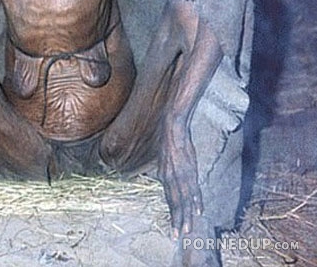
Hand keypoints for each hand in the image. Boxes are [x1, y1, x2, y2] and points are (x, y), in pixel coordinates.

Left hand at [158, 118, 201, 239]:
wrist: (172, 128)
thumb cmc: (170, 143)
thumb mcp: (165, 161)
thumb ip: (167, 173)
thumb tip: (167, 181)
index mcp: (165, 176)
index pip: (169, 199)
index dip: (172, 214)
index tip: (174, 228)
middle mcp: (171, 178)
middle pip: (175, 203)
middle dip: (177, 220)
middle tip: (177, 236)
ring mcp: (180, 175)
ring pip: (183, 199)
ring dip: (186, 215)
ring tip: (187, 228)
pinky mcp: (189, 170)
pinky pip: (193, 188)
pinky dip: (195, 200)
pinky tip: (198, 210)